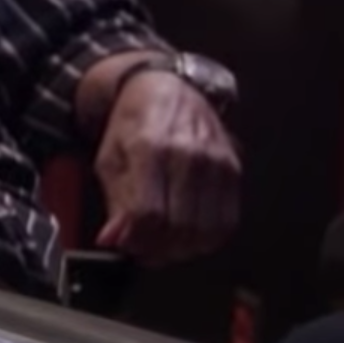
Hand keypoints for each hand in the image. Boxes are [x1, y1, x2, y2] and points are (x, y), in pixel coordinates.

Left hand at [93, 73, 240, 264]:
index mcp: (152, 149)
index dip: (134, 239)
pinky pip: (228, 220)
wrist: (165, 91)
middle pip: (181, 226)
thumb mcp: (109, 159)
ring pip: (207, 229)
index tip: (122, 245)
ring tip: (162, 246)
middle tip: (141, 251)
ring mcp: (218, 162)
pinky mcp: (234, 169)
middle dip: (157, 249)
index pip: (150, 213)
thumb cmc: (133, 124)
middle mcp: (191, 155)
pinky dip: (207, 238)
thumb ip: (115, 203)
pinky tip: (187, 236)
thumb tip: (115, 240)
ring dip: (183, 249)